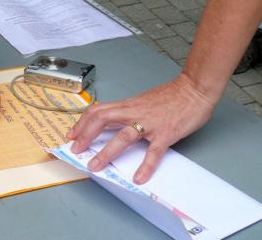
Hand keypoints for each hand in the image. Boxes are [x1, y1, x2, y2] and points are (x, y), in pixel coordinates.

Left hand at [67, 72, 215, 183]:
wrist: (194, 89)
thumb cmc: (170, 96)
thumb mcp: (142, 101)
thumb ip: (128, 111)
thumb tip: (114, 122)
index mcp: (128, 105)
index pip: (98, 110)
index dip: (82, 122)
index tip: (72, 134)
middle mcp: (134, 112)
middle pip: (102, 119)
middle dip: (85, 135)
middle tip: (75, 149)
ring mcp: (149, 123)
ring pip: (123, 136)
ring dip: (106, 152)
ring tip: (95, 165)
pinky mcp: (166, 133)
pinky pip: (153, 152)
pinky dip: (145, 166)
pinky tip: (139, 177)